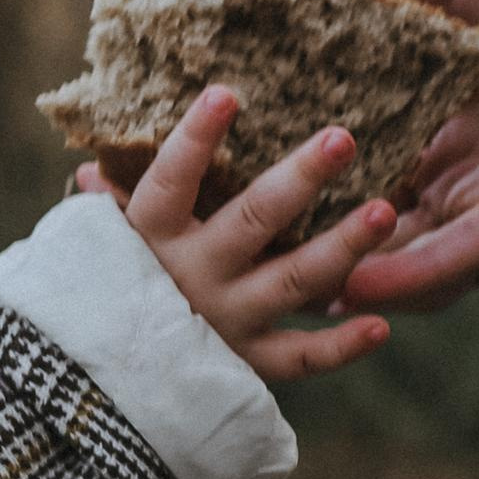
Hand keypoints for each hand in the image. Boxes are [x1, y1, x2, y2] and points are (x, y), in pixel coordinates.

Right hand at [112, 87, 395, 386]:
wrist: (95, 385)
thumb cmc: (103, 290)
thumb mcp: (94, 244)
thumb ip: (106, 204)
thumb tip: (93, 166)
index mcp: (149, 238)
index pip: (170, 181)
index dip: (196, 139)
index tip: (226, 93)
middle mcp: (192, 277)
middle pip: (253, 221)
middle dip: (300, 178)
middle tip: (343, 138)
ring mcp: (224, 321)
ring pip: (294, 280)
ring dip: (343, 246)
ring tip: (385, 211)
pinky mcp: (247, 363)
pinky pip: (301, 358)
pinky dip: (341, 346)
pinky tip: (379, 323)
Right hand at [224, 0, 478, 311]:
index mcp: (414, 117)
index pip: (334, 164)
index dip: (280, 182)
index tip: (216, 188)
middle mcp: (445, 167)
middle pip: (362, 223)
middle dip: (308, 247)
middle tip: (240, 259)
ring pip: (406, 257)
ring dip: (352, 275)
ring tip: (292, 290)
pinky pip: (460, 257)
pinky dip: (411, 276)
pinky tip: (360, 285)